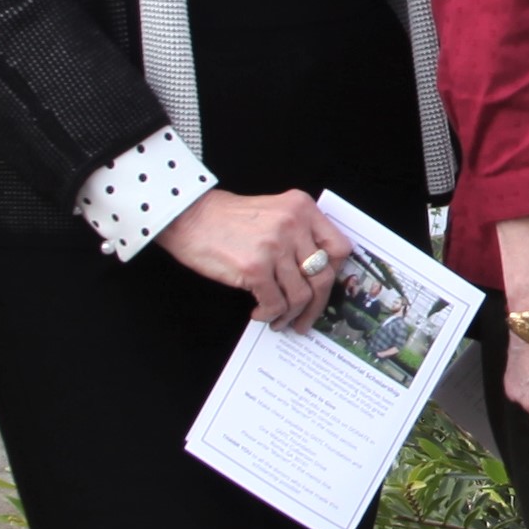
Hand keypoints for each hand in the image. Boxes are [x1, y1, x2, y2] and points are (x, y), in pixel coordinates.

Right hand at [156, 188, 348, 327]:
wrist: (189, 216)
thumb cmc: (228, 218)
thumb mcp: (274, 212)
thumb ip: (299, 234)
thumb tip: (316, 275)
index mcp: (303, 208)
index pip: (339, 248)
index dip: (335, 274)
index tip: (323, 289)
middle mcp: (294, 224)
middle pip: (324, 277)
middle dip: (317, 306)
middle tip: (306, 320)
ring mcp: (275, 246)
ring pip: (300, 295)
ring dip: (291, 315)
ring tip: (279, 320)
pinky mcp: (255, 267)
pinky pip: (275, 303)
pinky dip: (270, 315)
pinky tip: (259, 313)